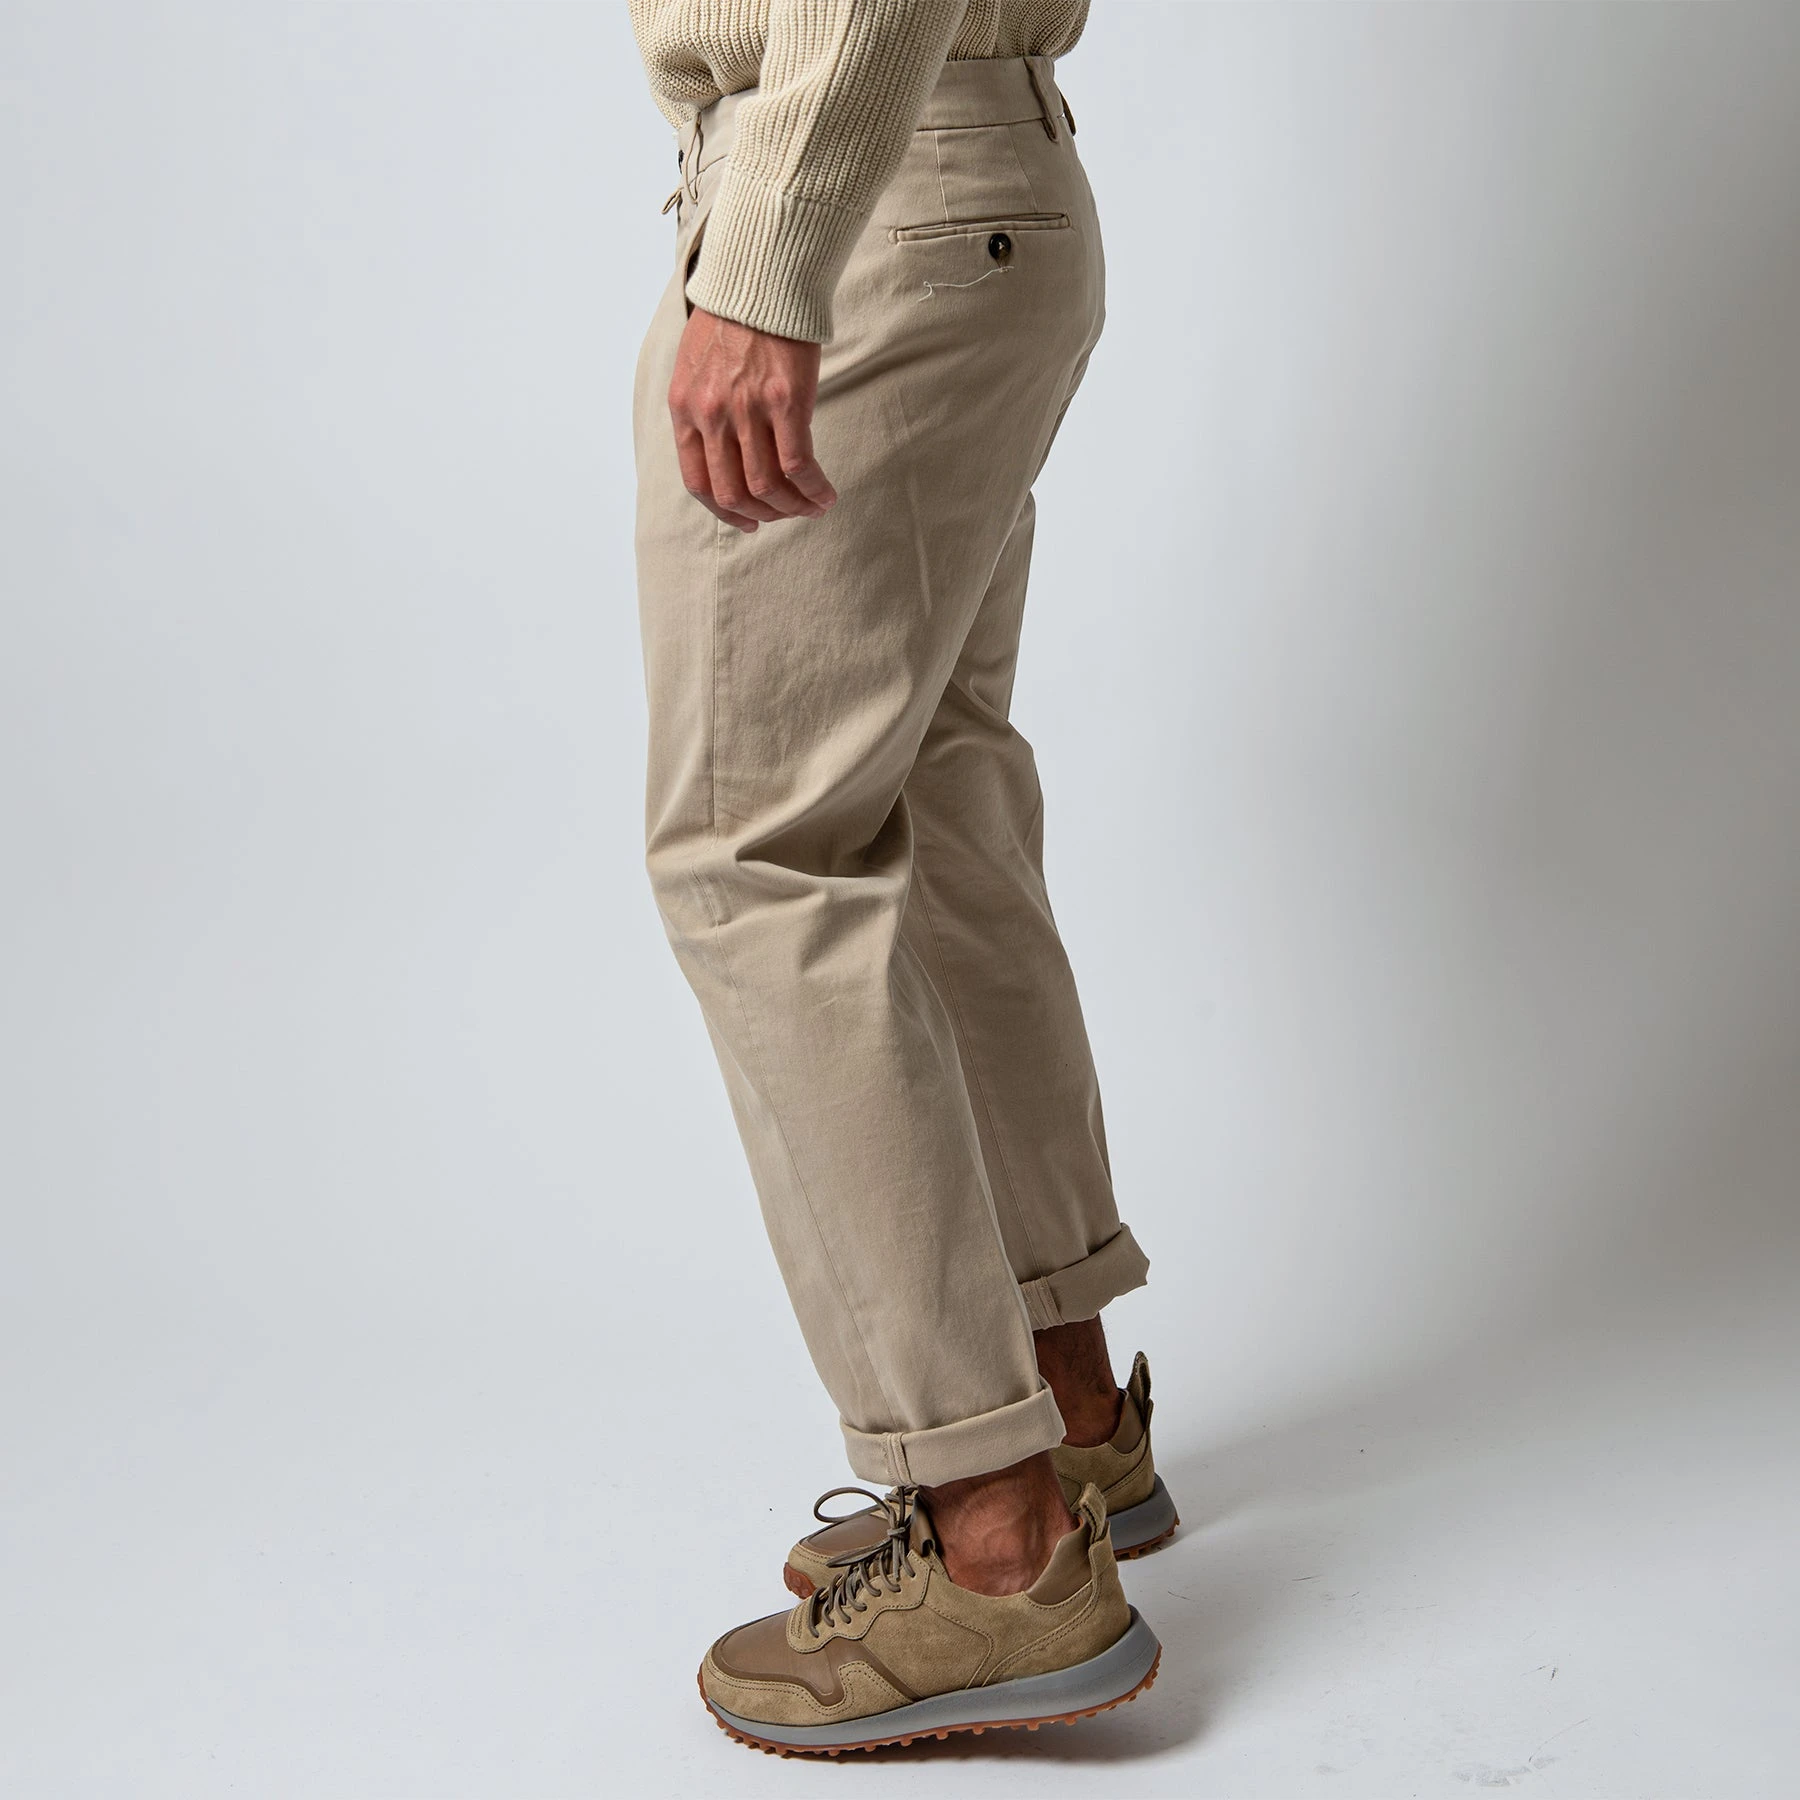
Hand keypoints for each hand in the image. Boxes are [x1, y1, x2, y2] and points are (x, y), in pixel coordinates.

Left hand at [667, 308, 838, 532]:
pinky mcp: (785, 401)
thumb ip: (703, 409)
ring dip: (793, 507)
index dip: (725, 512)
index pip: (699, 482)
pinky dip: (813, 489)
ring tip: (812, 507)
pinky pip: (799, 465)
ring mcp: (747, 410)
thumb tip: (724, 451)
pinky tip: (826, 495)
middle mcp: (712, 415)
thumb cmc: (732, 317)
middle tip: (785, 515)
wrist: (760, 276)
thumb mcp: (697, 366)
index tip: (748, 521)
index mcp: (685, 409)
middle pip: (733, 493)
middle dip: (763, 515)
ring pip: (767, 486)